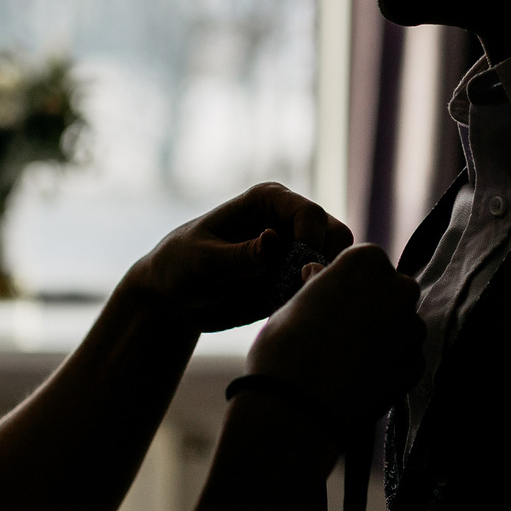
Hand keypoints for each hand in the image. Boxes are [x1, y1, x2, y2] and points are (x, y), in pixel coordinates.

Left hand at [114, 183, 354, 334]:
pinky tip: (280, 309)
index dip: (310, 244)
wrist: (174, 296)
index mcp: (268, 201)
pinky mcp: (294, 278)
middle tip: (294, 289)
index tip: (292, 272)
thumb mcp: (202, 262)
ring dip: (317, 284)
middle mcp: (289, 221)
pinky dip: (308, 300)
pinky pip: (318, 289)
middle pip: (336, 236)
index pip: (311, 215)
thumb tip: (273, 241)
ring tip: (285, 301)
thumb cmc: (180, 266)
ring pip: (335, 264)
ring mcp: (295, 251)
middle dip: (322, 265)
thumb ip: (239, 256)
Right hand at [245, 245, 424, 430]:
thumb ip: (318, 284)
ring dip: (384, 340)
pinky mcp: (416, 365)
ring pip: (403, 328)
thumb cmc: (284, 346)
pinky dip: (389, 369)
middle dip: (374, 310)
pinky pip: (406, 361)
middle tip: (341, 335)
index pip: (367, 265)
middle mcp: (398, 287)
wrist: (295, 404)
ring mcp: (411, 327)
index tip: (332, 304)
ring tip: (347, 361)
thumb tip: (316, 272)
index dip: (349, 287)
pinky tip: (360, 380)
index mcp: (366, 260)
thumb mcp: (294, 302)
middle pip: (392, 294)